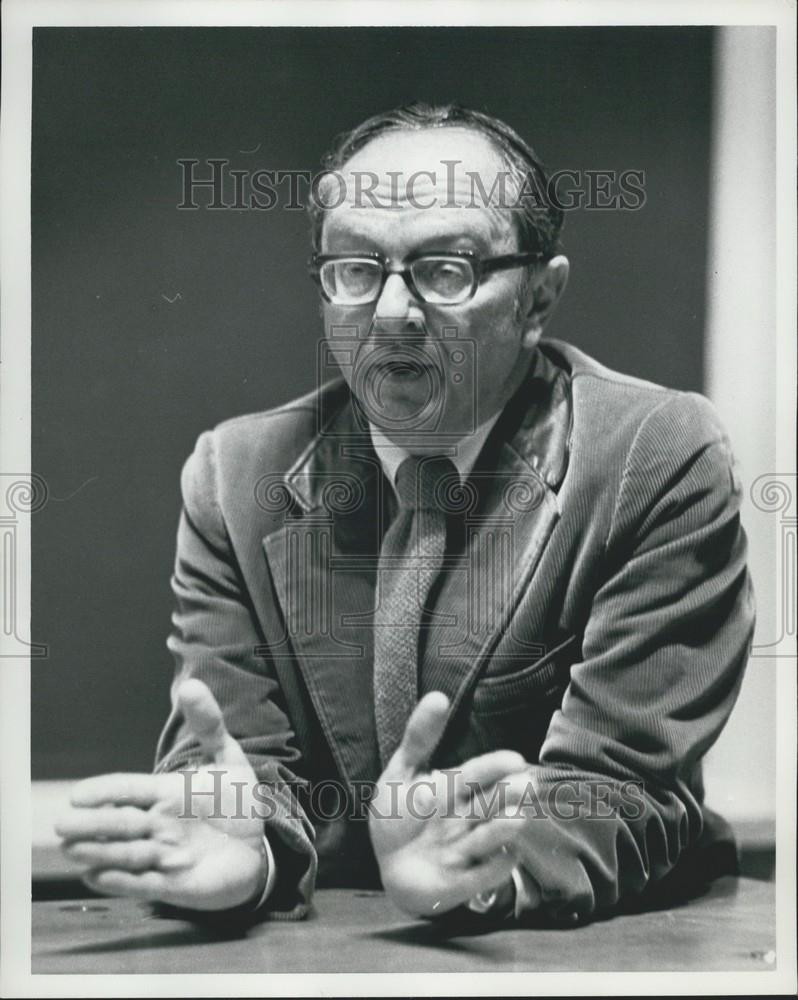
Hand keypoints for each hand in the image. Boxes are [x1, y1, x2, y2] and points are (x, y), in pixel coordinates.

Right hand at [55, 679, 268, 910]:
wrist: (258, 848)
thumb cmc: (235, 801)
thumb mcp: (229, 759)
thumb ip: (209, 724)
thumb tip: (191, 684)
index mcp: (165, 792)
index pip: (127, 788)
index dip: (104, 791)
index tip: (78, 794)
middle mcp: (157, 823)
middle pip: (117, 822)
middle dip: (92, 824)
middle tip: (65, 825)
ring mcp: (163, 855)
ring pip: (124, 854)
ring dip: (101, 852)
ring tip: (75, 850)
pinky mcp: (173, 884)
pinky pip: (141, 884)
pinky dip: (120, 881)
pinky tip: (99, 877)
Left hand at [368, 691, 528, 917]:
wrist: (391, 865)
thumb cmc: (400, 814)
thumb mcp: (401, 772)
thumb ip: (420, 737)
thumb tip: (439, 696)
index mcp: (454, 789)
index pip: (474, 775)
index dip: (492, 768)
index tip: (514, 759)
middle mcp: (466, 817)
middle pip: (488, 804)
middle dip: (505, 796)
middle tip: (526, 785)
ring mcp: (466, 850)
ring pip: (487, 838)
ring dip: (502, 829)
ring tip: (517, 819)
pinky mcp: (463, 881)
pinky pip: (482, 876)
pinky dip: (493, 868)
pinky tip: (508, 856)